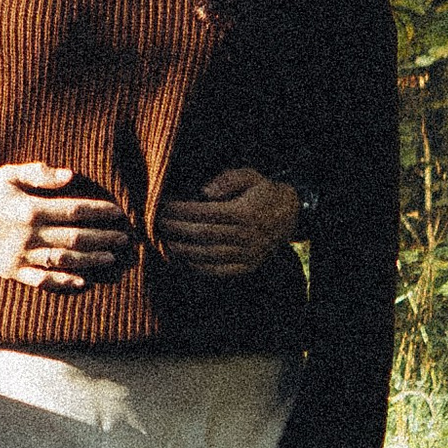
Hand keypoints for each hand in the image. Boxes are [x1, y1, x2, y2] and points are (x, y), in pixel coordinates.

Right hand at [0, 162, 132, 288]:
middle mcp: (29, 234)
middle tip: (124, 238)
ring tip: (110, 258)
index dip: (99, 212)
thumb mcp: (8, 175)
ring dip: (90, 260)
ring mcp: (21, 255)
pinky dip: (63, 282)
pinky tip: (82, 281)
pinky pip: (42, 280)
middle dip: (103, 238)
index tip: (118, 212)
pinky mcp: (13, 271)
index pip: (75, 210)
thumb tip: (70, 176)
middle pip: (75, 237)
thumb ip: (39, 173)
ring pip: (63, 260)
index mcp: (30, 208)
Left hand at [160, 166, 301, 276]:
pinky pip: (217, 270)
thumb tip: (204, 192)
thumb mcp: (249, 176)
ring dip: (182, 249)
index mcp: (244, 213)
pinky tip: (182, 257)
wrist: (288, 216)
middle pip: (202, 235)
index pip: (205, 213)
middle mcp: (246, 236)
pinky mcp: (246, 267)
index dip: (181, 211)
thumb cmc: (262, 193)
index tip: (164, 206)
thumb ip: (227, 180)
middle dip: (176, 229)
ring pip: (207, 255)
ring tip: (165, 240)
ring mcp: (247, 254)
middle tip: (158, 223)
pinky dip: (196, 265)